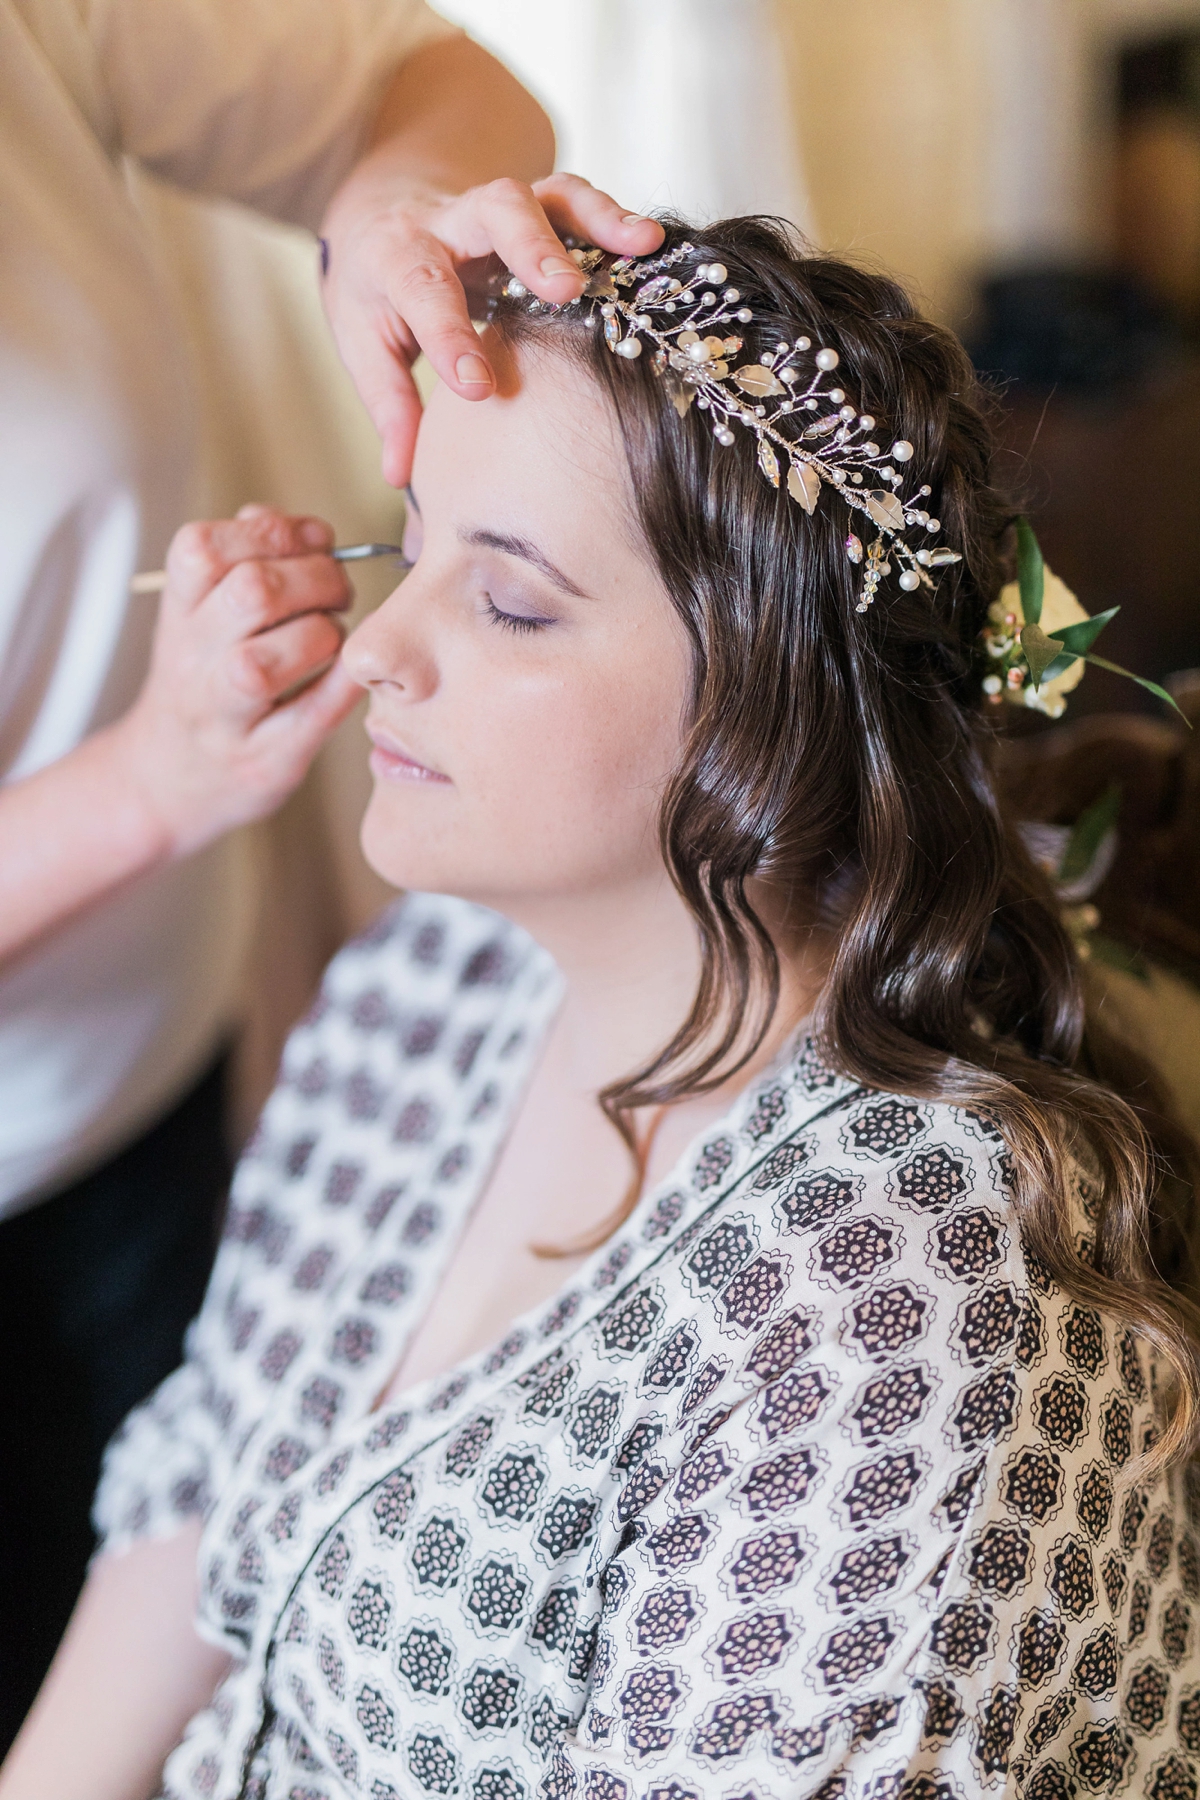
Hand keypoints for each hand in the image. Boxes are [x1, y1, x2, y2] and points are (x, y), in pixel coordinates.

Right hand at [113, 506, 360, 858]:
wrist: (167, 778)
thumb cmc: (204, 681)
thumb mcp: (200, 615)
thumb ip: (243, 560)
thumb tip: (306, 528)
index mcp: (177, 612)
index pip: (202, 548)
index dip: (272, 531)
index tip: (315, 539)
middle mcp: (191, 662)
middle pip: (250, 593)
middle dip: (316, 578)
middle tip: (339, 591)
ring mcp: (224, 717)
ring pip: (266, 661)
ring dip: (324, 635)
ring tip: (334, 638)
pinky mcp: (265, 761)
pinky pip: (311, 716)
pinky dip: (345, 684)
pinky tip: (359, 668)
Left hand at [320, 171, 663, 485]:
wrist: (381, 213)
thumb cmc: (377, 291)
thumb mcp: (365, 344)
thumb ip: (388, 407)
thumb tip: (401, 475)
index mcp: (396, 258)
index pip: (422, 291)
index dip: (450, 337)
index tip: (479, 387)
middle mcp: (450, 222)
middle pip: (491, 211)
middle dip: (530, 246)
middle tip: (566, 289)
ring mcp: (497, 210)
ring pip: (545, 196)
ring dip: (594, 220)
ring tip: (639, 247)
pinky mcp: (535, 208)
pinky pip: (575, 200)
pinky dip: (613, 217)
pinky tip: (649, 244)